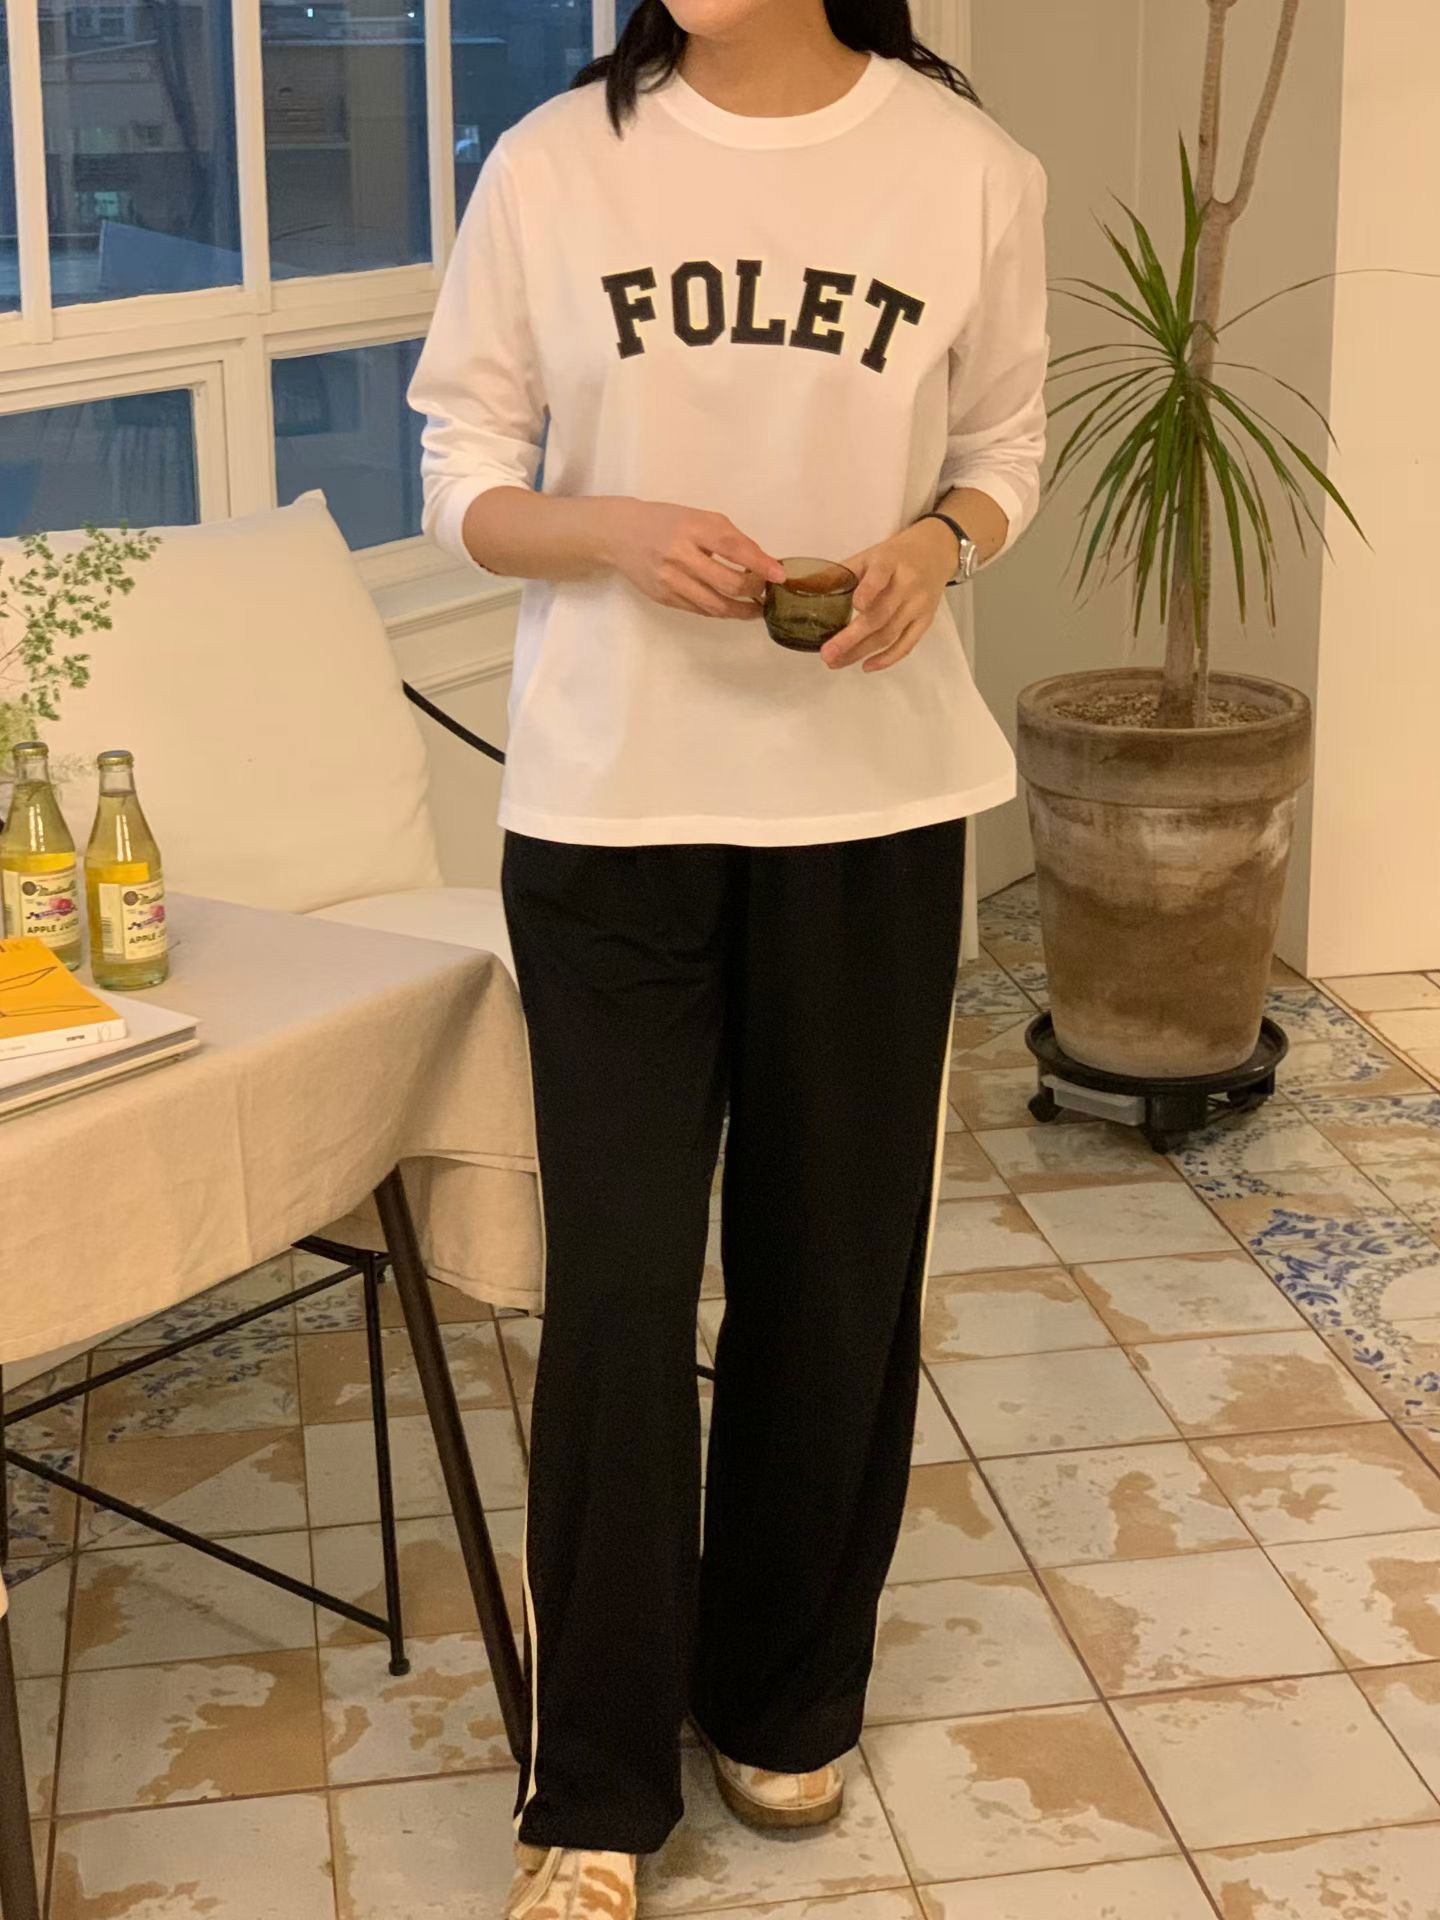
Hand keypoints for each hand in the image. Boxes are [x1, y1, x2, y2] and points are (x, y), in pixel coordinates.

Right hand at [604, 500, 784, 618]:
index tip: (780, 575)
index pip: (733, 548)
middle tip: (766, 591)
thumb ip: (729, 538)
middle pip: (728, 583)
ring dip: (742, 610)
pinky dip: (721, 611)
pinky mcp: (664, 598)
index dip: (760, 564)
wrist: (620, 533)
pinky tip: (731, 608)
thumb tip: (763, 563)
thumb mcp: (698, 519)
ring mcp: (670, 580)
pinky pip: (700, 611)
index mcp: (693, 528)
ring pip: (715, 605)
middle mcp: (680, 555)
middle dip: (754, 590)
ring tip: (756, 608)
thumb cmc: (667, 522)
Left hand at [821, 520, 957, 671]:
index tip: (855, 605)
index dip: (869, 590)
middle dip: (851, 638)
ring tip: (836, 662)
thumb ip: (839, 574)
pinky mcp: (926, 620)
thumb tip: (801, 588)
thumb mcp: (867, 556)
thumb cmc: (894, 556)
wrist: (935, 551)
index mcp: (890, 562)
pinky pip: (907, 644)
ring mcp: (919, 604)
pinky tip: (866, 666)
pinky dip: (887, 659)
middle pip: (880, 616)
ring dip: (861, 652)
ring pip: (890, 634)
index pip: (880, 576)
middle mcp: (908, 584)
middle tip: (827, 653)